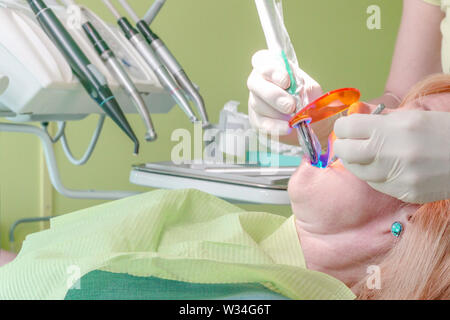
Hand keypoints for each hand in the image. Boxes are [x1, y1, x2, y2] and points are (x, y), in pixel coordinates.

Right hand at [247, 50, 322, 137]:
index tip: (287, 81)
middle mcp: (259, 82)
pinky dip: (275, 126)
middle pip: (255, 82)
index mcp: (272, 67)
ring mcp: (255, 101)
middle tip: (290, 106)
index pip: (261, 59)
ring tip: (294, 118)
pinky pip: (261, 122)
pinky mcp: (256, 120)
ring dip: (277, 112)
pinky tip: (287, 128)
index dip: (272, 69)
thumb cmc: (308, 100)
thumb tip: (295, 93)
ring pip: (258, 104)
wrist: (311, 122)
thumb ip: (304, 87)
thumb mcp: (311, 89)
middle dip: (274, 95)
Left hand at [333, 110, 449, 203]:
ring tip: (364, 155)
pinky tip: (380, 167)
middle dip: (342, 146)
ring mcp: (398, 176)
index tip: (346, 127)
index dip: (343, 126)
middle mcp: (392, 152)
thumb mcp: (414, 116)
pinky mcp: (404, 192)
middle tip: (346, 143)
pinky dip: (372, 174)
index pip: (348, 127)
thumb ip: (382, 118)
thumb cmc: (444, 132)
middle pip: (346, 152)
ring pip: (358, 171)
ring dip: (356, 162)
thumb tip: (355, 117)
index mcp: (394, 128)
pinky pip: (375, 184)